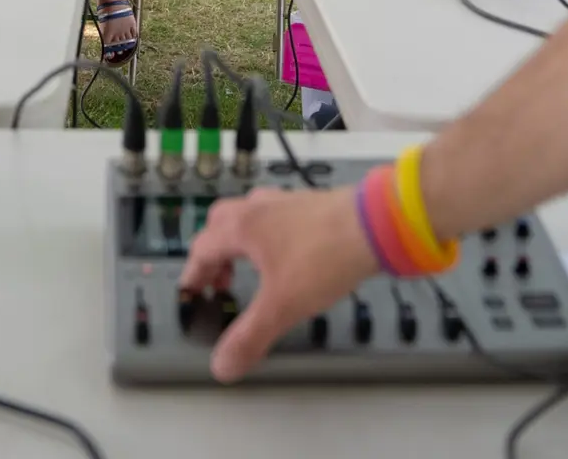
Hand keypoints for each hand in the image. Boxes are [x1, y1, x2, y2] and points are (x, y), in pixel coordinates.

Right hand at [178, 185, 376, 382]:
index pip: (202, 248)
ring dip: (242, 241)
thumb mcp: (282, 305)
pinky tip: (288, 255)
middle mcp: (260, 208)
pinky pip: (277, 217)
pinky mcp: (311, 205)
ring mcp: (286, 202)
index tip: (192, 291)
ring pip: (250, 215)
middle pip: (222, 223)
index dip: (193, 274)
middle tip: (221, 280)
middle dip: (215, 252)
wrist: (375, 225)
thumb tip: (221, 365)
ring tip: (253, 268)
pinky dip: (271, 236)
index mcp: (242, 226)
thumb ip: (250, 336)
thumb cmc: (325, 255)